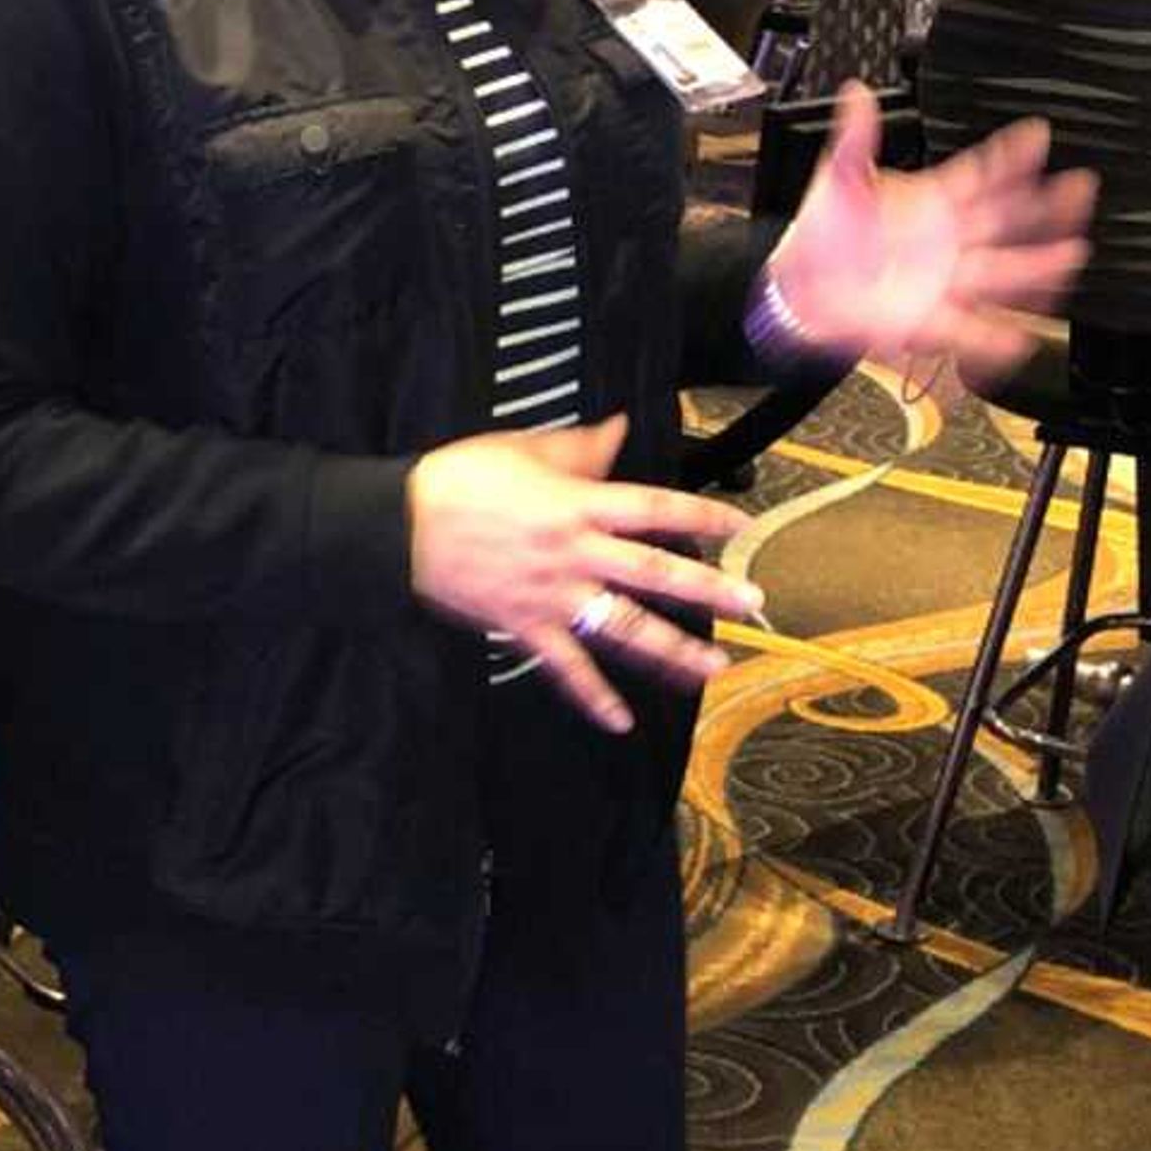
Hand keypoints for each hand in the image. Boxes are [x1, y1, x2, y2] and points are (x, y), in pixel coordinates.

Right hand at [406, 415, 760, 734]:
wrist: (398, 525)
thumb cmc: (457, 479)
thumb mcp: (520, 449)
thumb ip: (578, 448)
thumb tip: (620, 429)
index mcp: (576, 504)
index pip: (653, 509)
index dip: (700, 516)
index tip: (738, 525)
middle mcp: (574, 553)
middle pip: (654, 573)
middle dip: (708, 589)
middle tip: (752, 602)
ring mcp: (551, 595)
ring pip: (623, 628)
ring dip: (672, 650)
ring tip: (713, 667)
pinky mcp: (524, 626)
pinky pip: (566, 667)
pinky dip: (593, 697)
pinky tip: (621, 721)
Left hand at [761, 87, 1094, 385]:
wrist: (802, 283)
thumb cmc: (826, 230)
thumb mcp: (838, 177)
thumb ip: (854, 139)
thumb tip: (855, 94)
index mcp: (935, 200)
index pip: (982, 173)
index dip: (1011, 155)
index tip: (1038, 135)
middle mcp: (951, 239)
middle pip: (1008, 220)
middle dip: (1046, 205)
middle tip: (1079, 188)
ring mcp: (946, 280)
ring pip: (1001, 272)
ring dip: (1036, 266)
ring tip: (1070, 255)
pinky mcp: (929, 319)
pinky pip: (967, 328)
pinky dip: (991, 336)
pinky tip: (1016, 338)